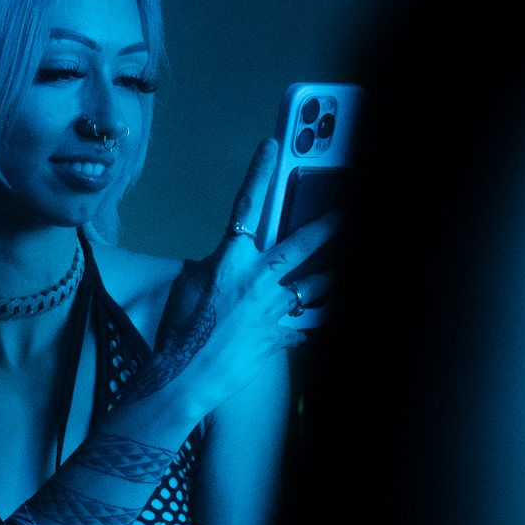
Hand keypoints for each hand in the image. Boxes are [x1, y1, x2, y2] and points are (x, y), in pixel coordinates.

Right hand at [136, 139, 333, 427]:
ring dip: (329, 278)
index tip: (272, 148)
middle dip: (327, 227)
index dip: (259, 174)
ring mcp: (273, 308)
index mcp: (231, 260)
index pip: (247, 207)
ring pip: (314, 286)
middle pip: (300, 245)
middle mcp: (258, 279)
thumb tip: (215, 264)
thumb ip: (209, 268)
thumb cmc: (179, 332)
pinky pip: (299, 327)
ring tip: (343, 270)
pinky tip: (307, 328)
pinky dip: (301, 326)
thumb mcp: (187, 287)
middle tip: (345, 213)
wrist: (186, 376)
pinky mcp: (279, 336)